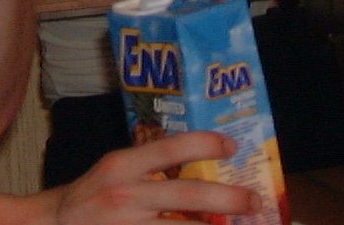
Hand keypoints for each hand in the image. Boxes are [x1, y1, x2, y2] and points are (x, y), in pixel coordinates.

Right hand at [33, 133, 258, 224]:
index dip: (205, 143)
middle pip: (186, 195)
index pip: (169, 147)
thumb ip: (150, 167)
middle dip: (227, 198)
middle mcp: (125, 195)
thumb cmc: (90, 197)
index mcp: (122, 165)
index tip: (233, 145)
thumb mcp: (114, 170)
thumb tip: (201, 164)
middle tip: (253, 200)